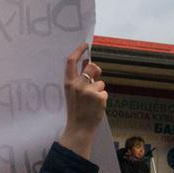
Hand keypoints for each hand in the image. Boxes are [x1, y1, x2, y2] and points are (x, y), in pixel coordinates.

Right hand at [59, 43, 107, 158]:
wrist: (79, 128)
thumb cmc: (76, 110)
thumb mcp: (73, 93)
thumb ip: (79, 79)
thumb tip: (87, 63)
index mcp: (69, 83)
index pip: (71, 62)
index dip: (78, 50)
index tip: (84, 45)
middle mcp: (78, 84)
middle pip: (92, 67)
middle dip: (97, 70)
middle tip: (97, 77)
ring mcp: (88, 90)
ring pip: (100, 82)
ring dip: (99, 90)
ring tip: (92, 102)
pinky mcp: (99, 96)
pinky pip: (104, 92)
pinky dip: (103, 99)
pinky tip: (96, 107)